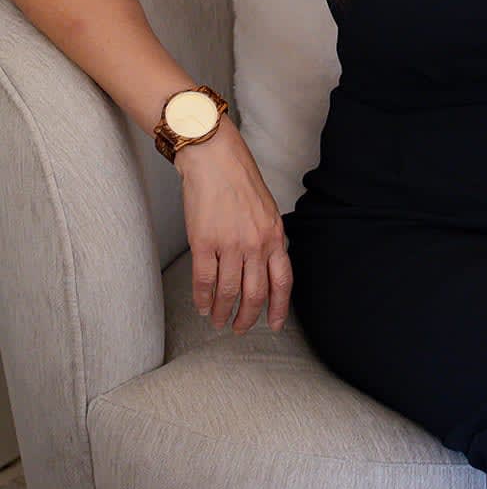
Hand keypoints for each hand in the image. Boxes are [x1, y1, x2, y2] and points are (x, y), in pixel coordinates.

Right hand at [176, 114, 291, 335]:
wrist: (215, 159)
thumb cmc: (239, 181)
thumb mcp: (266, 211)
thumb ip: (268, 239)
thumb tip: (266, 268)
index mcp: (275, 236)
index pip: (283, 281)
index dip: (279, 308)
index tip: (275, 325)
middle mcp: (256, 244)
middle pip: (255, 294)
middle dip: (247, 318)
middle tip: (239, 329)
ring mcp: (230, 244)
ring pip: (228, 292)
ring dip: (222, 312)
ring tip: (217, 320)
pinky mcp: (204, 242)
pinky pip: (204, 281)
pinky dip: (202, 298)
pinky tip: (201, 305)